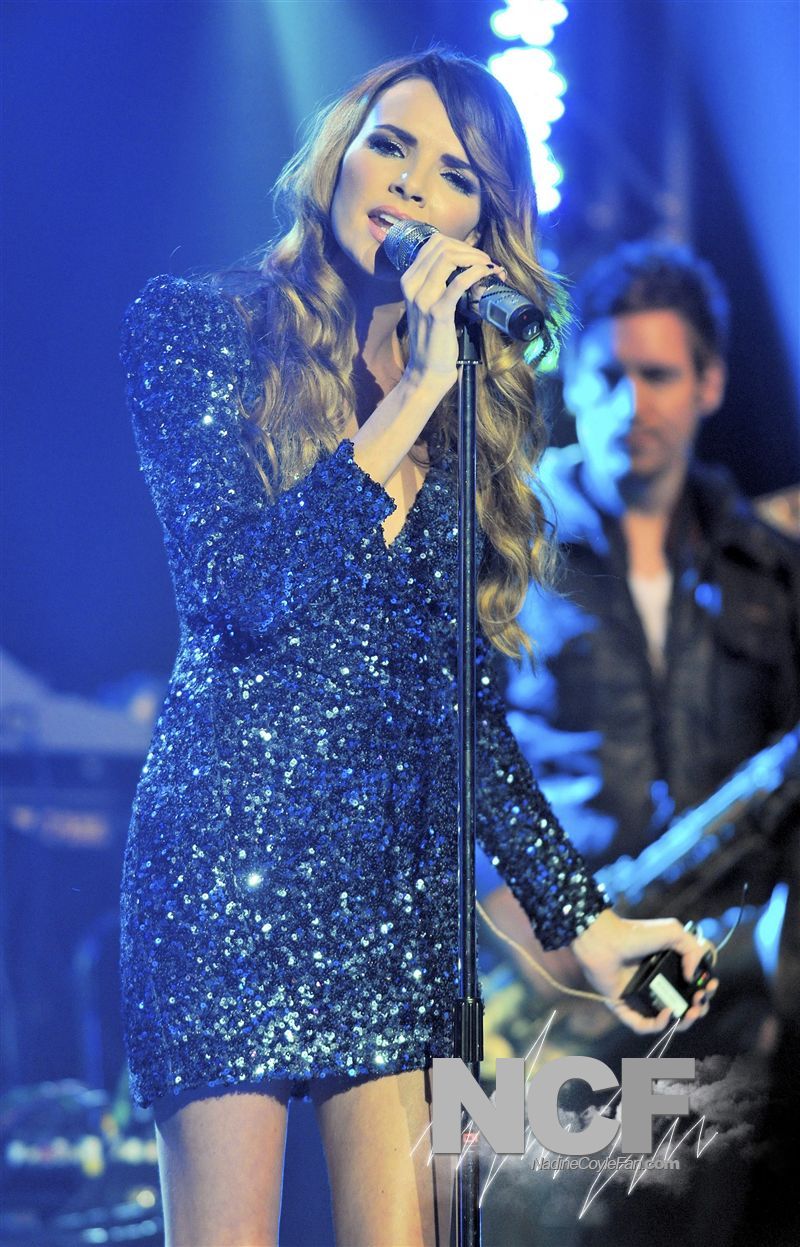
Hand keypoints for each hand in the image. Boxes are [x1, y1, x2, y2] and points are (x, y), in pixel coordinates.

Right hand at [400, 233, 503, 393]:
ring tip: (489, 268)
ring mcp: (423, 299)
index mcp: (409, 280)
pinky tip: (487, 274)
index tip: (475, 256)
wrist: (427, 370)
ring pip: (449, 258)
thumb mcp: (428, 303)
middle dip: (470, 250)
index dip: (459, 244)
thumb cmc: (433, 337)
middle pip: (442, 247)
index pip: (433, 244)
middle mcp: (412, 285)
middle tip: (486, 262)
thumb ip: (437, 282)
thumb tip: (464, 261)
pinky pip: (459, 282)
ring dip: (475, 259)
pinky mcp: (438, 313)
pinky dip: (476, 273)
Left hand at [570, 909, 718, 1034]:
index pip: (693, 987)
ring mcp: (640, 997)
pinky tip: (667, 1013)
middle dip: (699, 1008)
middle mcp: (655, 984)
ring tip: (689, 1012)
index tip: (709, 986)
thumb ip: (693, 949)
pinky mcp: (624, 1006)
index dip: (706, 990)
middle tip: (700, 1000)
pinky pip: (641, 1026)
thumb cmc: (635, 933)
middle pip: (684, 1006)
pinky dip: (657, 1025)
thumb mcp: (672, 932)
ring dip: (683, 1022)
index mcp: (667, 969)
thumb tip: (694, 977)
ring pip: (666, 1021)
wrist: (604, 939)